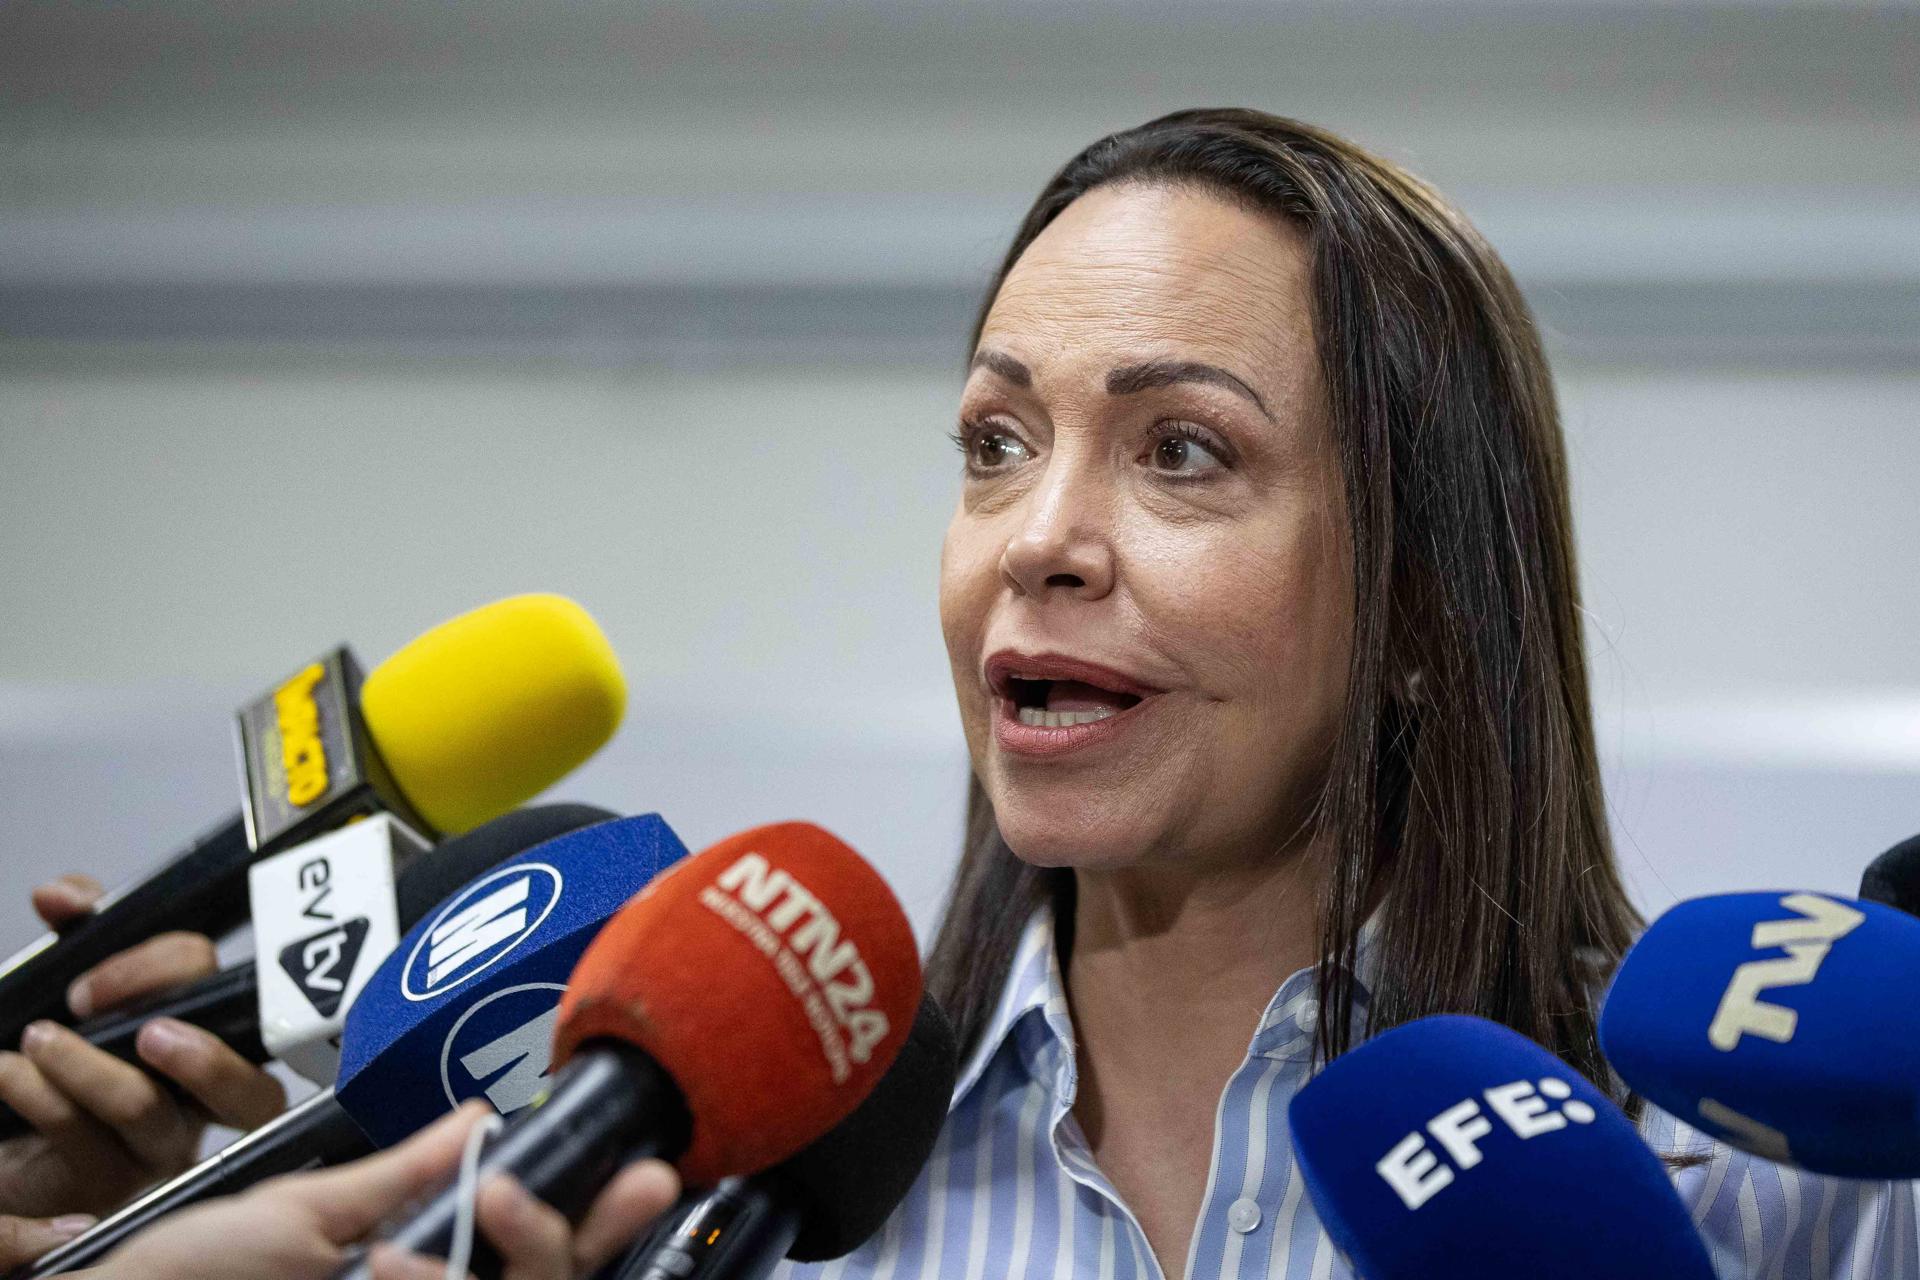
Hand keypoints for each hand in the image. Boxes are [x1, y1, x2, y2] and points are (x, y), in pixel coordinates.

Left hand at [0, 873, 286, 1253]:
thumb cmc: (59, 1061)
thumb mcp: (79, 987)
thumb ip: (84, 934)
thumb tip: (63, 895)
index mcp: (206, 1042)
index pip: (229, 999)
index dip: (171, 978)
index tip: (96, 979)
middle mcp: (196, 1102)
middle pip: (253, 1091)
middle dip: (206, 1059)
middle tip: (145, 1031)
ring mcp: (156, 1149)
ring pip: (149, 1111)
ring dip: (88, 1068)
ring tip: (39, 1039)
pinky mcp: (104, 1185)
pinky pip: (81, 1140)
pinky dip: (39, 1096)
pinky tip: (6, 1072)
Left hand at [90, 1102, 681, 1279]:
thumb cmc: (185, 1277)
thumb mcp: (300, 1211)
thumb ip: (403, 1175)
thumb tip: (483, 1116)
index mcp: (419, 1262)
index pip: (533, 1243)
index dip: (598, 1212)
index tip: (645, 1170)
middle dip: (557, 1235)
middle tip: (512, 1196)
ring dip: (481, 1265)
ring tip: (397, 1256)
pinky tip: (385, 1275)